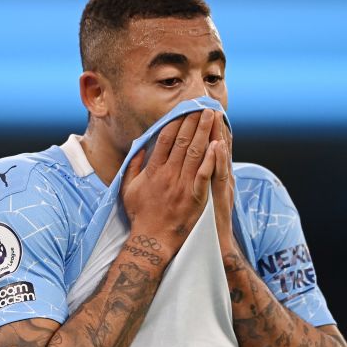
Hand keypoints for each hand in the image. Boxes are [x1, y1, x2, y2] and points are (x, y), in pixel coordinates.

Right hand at [121, 109, 217, 262]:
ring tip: (212, 116)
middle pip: (183, 141)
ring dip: (205, 132)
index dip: (176, 122)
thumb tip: (140, 147)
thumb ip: (133, 166)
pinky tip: (218, 144)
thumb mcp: (128, 189)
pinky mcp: (196, 197)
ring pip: (196, 153)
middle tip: (203, 105)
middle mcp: (168, 175)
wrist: (153, 241)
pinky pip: (205, 174)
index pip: (166, 139)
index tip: (184, 109)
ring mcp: (183, 186)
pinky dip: (212, 159)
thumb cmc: (140, 215)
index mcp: (153, 171)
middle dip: (194, 121)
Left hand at [209, 112, 236, 250]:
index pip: (213, 149)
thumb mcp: (206, 199)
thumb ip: (203, 180)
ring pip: (220, 157)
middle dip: (214, 127)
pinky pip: (218, 175)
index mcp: (215, 178)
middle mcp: (221, 180)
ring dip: (218, 136)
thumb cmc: (205, 224)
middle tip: (210, 106)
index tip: (207, 112)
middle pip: (217, 148)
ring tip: (215, 117)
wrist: (215, 246)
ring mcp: (221, 187)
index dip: (212, 131)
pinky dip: (218, 160)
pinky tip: (217, 145)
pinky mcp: (219, 197)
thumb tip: (199, 167)